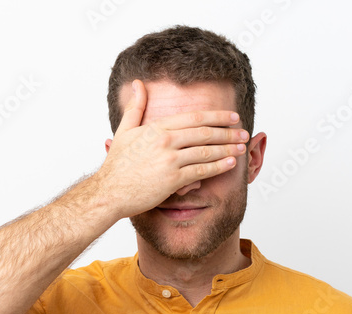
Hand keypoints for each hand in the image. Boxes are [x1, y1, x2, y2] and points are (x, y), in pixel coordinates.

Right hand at [93, 79, 248, 219]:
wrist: (108, 192)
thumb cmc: (116, 165)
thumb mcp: (124, 131)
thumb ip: (135, 107)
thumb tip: (137, 83)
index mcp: (157, 128)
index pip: (194, 118)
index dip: (217, 116)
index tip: (232, 117)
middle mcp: (166, 141)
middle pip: (205, 132)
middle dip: (228, 131)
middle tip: (243, 131)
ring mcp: (170, 160)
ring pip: (207, 151)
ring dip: (227, 148)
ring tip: (241, 146)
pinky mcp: (173, 180)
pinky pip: (202, 171)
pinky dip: (219, 166)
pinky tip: (230, 163)